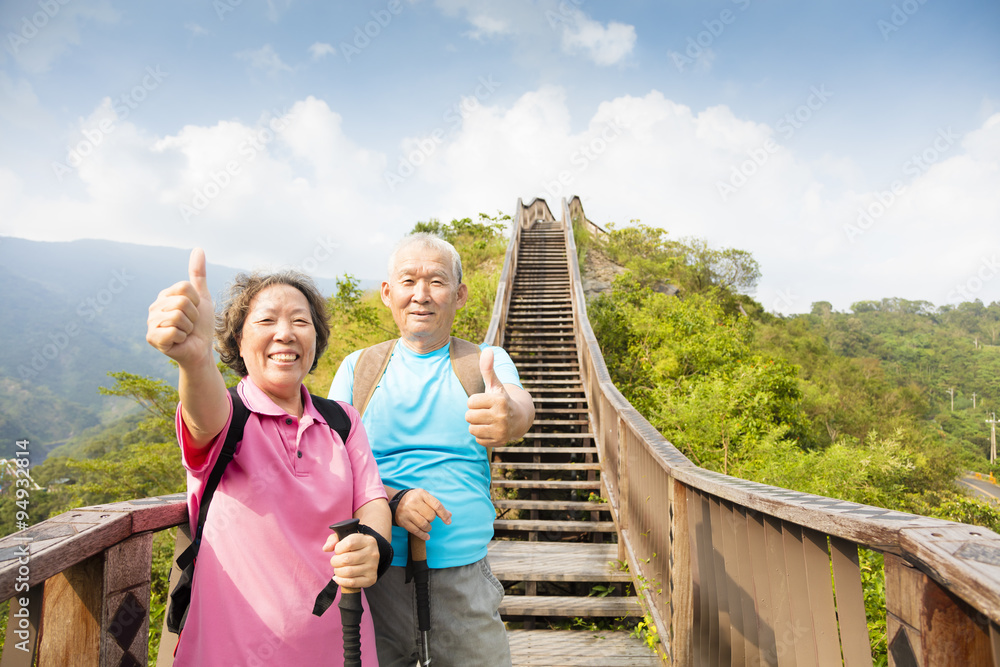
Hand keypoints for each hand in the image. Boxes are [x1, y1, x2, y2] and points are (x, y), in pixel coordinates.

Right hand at [146, 248, 214, 366]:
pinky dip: (182, 337)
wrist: (200, 350)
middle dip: (193, 316)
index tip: (194, 311)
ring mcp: (151, 323)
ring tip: (184, 332)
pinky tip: (178, 341)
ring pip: (178, 316)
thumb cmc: (201, 325)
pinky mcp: (152, 338)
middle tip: (189, 325)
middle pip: (182, 302)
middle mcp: (154, 308)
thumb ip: (198, 274)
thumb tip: (198, 248)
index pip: (184, 288)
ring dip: (188, 327)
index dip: (196, 301)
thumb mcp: (202, 297)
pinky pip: (173, 331)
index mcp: (164, 296)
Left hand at [323, 532, 379, 589]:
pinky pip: (352, 583)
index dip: (338, 548)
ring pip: (348, 572)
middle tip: (335, 561)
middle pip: (346, 559)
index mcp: (367, 541)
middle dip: (335, 561)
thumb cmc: (355, 546)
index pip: (349, 544)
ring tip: (338, 568)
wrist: (370, 556)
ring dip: (337, 571)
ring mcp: (372, 567)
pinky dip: (341, 581)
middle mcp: (372, 554)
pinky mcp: (371, 579)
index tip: (338, 550)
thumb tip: (326, 548)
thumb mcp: (346, 537)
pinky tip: (337, 577)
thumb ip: (333, 540)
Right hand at [395, 489, 451, 540]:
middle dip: (432, 519)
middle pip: (430, 516)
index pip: (437, 505)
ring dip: (428, 528)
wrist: (396, 501)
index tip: (448, 521)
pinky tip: (427, 537)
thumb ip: (437, 506)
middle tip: (428, 518)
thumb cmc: (415, 500)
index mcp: (422, 494)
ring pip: (424, 524)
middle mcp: (414, 502)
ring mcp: (407, 512)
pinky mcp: (403, 521)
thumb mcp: (425, 498)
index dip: (444, 514)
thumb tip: (449, 515)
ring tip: (427, 526)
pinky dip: (423, 535)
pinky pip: (416, 531)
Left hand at [465, 348, 514, 446]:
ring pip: (472, 429)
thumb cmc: (501, 399)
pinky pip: (478, 440)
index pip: (470, 402)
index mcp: (499, 400)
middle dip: (473, 414)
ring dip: (476, 425)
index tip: (484, 402)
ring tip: (487, 421)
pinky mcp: (499, 442)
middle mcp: (501, 416)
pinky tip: (491, 430)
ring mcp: (501, 430)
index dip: (474, 401)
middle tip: (485, 412)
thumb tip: (487, 350)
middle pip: (469, 416)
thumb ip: (488, 369)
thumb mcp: (495, 384)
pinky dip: (482, 436)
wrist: (519, 419)